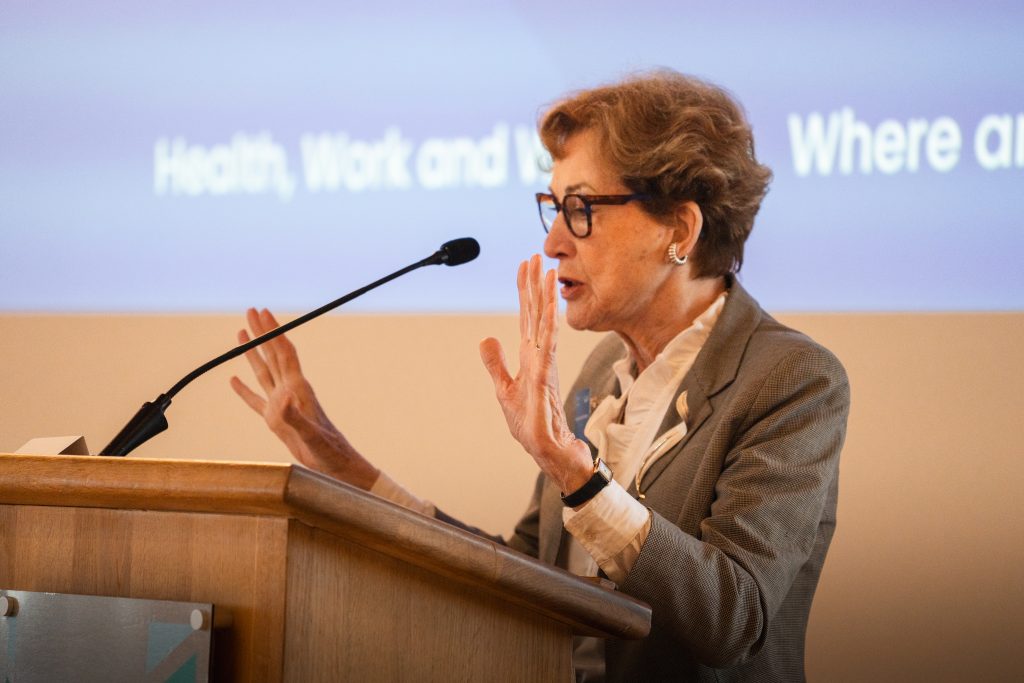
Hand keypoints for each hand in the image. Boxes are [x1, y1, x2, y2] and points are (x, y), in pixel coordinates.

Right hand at [229, 308, 379, 489]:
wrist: (335, 465)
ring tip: (240, 334)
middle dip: (262, 332)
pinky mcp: (275, 421)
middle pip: (273, 354)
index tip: (262, 313)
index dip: (273, 332)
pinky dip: (243, 389)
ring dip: (252, 352)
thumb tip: (282, 399)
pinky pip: (254, 400)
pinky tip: (234, 380)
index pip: (283, 353)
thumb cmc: (328, 451)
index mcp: (298, 389)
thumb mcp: (311, 436)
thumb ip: (295, 417)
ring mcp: (281, 405)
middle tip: (250, 310)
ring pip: (263, 372)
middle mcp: (289, 391)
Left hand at [479, 255, 592, 493]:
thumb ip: (496, 364)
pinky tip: (550, 310)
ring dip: (545, 300)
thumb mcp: (505, 391)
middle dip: (535, 285)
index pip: (526, 318)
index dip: (524, 291)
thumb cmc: (533, 427)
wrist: (552, 455)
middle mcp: (540, 358)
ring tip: (547, 273)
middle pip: (536, 315)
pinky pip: (547, 349)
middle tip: (537, 255)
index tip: (525, 265)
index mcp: (531, 358)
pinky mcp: (546, 383)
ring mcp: (545, 368)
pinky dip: (549, 328)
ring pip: (545, 326)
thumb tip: (486, 337)